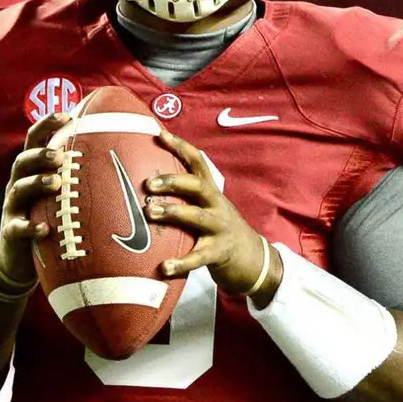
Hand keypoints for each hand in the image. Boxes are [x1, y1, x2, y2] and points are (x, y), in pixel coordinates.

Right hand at [0, 112, 70, 283]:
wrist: (18, 257)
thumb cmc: (47, 216)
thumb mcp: (58, 193)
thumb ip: (76, 174)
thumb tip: (119, 154)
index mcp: (32, 170)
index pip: (34, 140)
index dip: (47, 125)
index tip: (67, 115)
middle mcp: (18, 183)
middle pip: (23, 161)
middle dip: (41, 154)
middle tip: (60, 155)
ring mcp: (13, 207)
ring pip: (19, 189)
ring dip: (37, 183)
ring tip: (56, 183)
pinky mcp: (11, 232)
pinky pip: (18, 227)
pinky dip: (31, 227)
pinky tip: (45, 228)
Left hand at [144, 130, 280, 298]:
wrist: (254, 259)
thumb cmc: (219, 229)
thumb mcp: (208, 206)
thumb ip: (187, 196)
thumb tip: (148, 181)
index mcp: (212, 192)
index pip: (198, 163)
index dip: (180, 147)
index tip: (160, 134)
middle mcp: (217, 206)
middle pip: (197, 186)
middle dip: (173, 181)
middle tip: (148, 183)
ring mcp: (219, 229)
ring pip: (197, 217)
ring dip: (173, 212)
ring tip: (149, 212)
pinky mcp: (218, 254)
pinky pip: (198, 258)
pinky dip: (180, 263)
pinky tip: (163, 267)